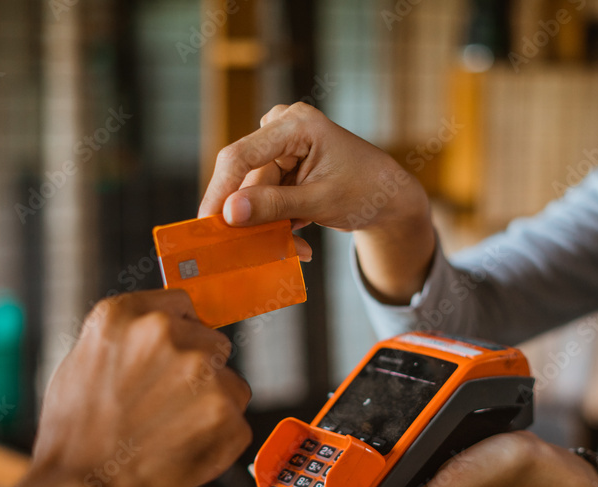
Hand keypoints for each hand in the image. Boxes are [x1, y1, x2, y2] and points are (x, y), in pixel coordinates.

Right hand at [12, 289, 252, 486]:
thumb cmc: (73, 439)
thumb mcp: (81, 363)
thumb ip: (127, 340)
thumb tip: (163, 332)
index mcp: (124, 316)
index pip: (181, 304)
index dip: (182, 333)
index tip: (178, 355)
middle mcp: (165, 333)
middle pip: (211, 343)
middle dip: (198, 373)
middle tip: (167, 409)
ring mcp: (199, 370)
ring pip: (229, 384)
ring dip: (212, 407)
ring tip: (170, 435)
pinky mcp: (225, 410)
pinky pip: (237, 422)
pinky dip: (219, 441)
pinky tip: (183, 453)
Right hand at [199, 103, 435, 302]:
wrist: (390, 199)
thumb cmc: (366, 192)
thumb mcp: (320, 202)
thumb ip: (273, 206)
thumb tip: (228, 213)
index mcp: (296, 124)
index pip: (242, 156)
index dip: (220, 191)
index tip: (207, 225)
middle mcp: (284, 128)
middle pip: (245, 178)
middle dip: (252, 218)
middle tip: (251, 251)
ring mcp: (282, 148)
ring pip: (254, 194)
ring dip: (270, 227)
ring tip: (298, 248)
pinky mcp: (283, 168)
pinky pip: (265, 199)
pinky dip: (278, 224)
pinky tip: (300, 240)